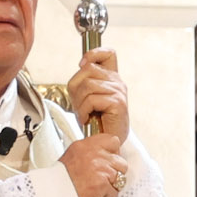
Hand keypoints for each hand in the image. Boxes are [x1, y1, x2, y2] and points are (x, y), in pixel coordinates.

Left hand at [61, 50, 131, 196]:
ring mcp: (119, 91)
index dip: (94, 53)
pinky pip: (92, 99)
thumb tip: (81, 66)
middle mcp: (117, 82)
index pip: (108, 54)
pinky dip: (84, 110)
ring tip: (85, 113)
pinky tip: (87, 118)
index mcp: (111, 78)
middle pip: (88, 70)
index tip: (82, 63)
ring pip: (88, 85)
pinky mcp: (118, 102)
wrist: (107, 143)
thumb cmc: (95, 122)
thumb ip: (84, 81)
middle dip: (77, 88)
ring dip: (79, 102)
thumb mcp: (85, 98)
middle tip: (80, 105)